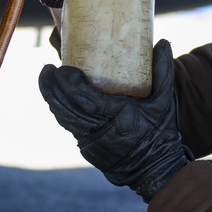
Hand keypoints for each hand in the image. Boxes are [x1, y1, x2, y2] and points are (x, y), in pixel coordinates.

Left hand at [38, 40, 191, 201]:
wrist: (154, 169)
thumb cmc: (161, 132)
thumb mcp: (165, 101)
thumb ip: (164, 71)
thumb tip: (163, 42)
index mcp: (119, 117)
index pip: (86, 100)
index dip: (70, 85)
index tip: (63, 68)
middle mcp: (101, 131)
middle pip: (67, 108)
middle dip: (53, 88)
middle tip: (48, 68)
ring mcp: (91, 141)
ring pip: (64, 118)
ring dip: (52, 98)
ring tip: (46, 78)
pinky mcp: (86, 147)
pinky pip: (68, 126)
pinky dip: (60, 110)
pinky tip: (55, 97)